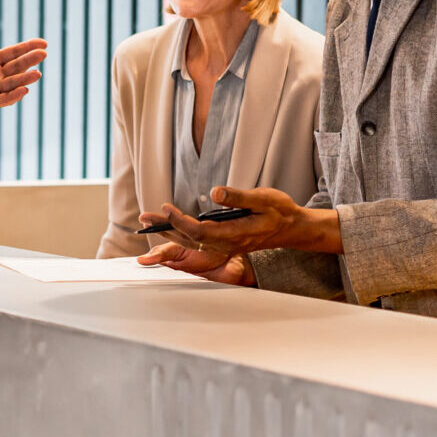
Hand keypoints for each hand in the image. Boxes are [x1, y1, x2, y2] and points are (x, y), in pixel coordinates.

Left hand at [0, 17, 47, 140]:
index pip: (13, 52)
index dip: (27, 47)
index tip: (43, 43)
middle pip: (17, 66)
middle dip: (30, 60)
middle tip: (43, 54)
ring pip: (14, 83)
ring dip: (25, 79)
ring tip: (37, 74)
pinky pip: (4, 99)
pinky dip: (14, 95)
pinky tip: (24, 90)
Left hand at [132, 187, 339, 280]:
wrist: (292, 228)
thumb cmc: (279, 211)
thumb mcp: (263, 197)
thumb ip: (238, 196)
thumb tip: (214, 192)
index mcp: (235, 233)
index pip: (199, 231)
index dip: (180, 222)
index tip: (166, 208)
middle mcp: (227, 243)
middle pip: (189, 239)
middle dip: (165, 228)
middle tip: (144, 217)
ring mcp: (224, 245)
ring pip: (191, 242)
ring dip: (168, 231)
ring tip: (148, 220)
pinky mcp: (223, 242)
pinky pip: (196, 241)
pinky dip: (179, 234)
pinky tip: (167, 226)